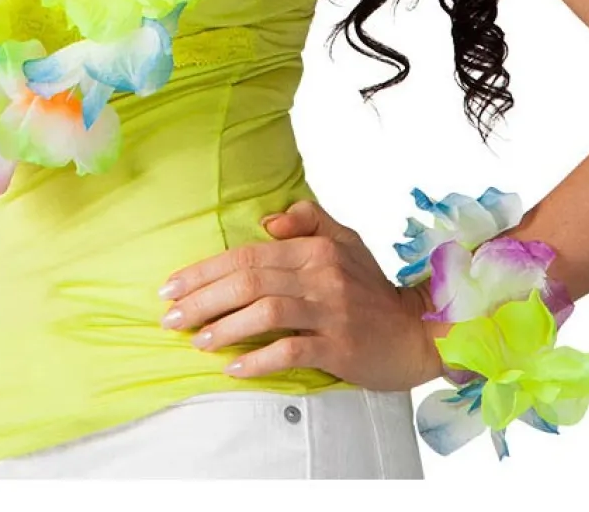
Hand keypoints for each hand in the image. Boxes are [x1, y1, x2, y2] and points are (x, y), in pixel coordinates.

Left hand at [157, 199, 450, 392]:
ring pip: (265, 312)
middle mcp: (320, 274)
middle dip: (202, 298)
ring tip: (197, 341)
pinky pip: (291, 350)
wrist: (418, 330)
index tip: (172, 287)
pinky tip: (234, 368)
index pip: (248, 253)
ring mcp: (330, 310)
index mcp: (315, 247)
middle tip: (170, 318)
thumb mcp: (346, 240)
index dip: (205, 270)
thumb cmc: (372, 289)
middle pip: (248, 280)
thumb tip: (267, 222)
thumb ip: (308, 220)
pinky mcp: (340, 346)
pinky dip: (258, 360)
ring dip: (224, 327)